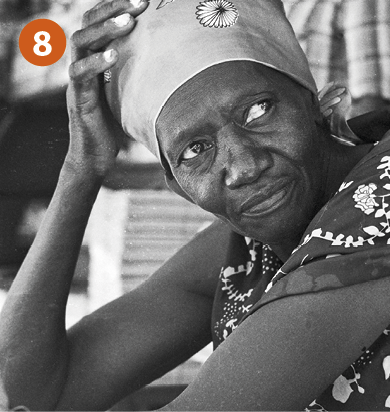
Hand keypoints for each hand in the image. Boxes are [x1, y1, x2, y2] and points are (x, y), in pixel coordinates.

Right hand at [65, 0, 148, 177]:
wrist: (95, 156)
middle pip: (87, 25)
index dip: (115, 8)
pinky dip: (95, 63)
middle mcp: (82, 66)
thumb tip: (166, 63)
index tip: (142, 1)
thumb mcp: (127, 94)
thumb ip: (135, 75)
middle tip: (138, 2)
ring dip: (104, 30)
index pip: (98, 24)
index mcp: (93, 62)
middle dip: (111, 9)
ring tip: (128, 22)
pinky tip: (113, 56)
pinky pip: (79, 74)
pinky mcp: (77, 99)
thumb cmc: (114, 125)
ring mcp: (77, 82)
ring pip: (79, 43)